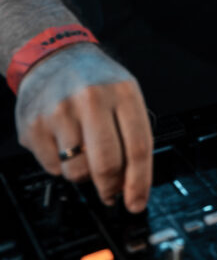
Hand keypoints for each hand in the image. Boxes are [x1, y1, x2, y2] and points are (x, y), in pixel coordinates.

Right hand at [15, 44, 152, 212]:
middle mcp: (91, 99)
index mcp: (122, 92)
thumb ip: (132, 134)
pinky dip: (61, 164)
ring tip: (83, 150)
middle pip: (107, 165)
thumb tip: (133, 184)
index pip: (138, 147)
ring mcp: (60, 112)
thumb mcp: (125, 94)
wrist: (54, 56)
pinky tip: (62, 141)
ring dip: (83, 173)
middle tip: (110, 192)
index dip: (139, 182)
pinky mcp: (34, 125)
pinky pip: (53, 168)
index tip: (136, 203)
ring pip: (78, 171)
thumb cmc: (96, 81)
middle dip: (111, 188)